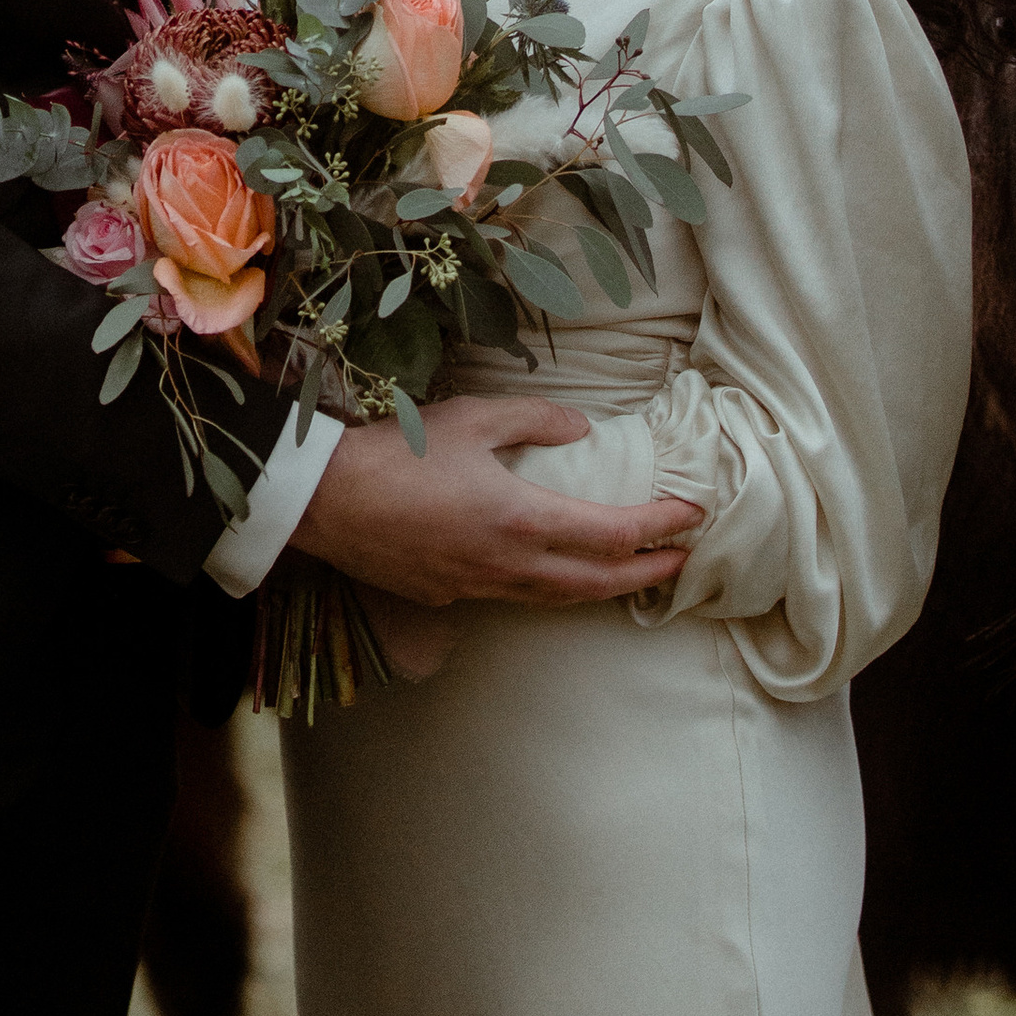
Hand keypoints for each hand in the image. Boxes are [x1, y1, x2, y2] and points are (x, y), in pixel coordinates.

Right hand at [292, 395, 703, 608]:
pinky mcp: (449, 594)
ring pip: (558, 598)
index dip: (660, 527)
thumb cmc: (397, 452)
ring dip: (601, 588)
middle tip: (683, 563)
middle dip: (648, 575)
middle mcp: (508, 565)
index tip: (691, 516)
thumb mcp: (472, 417)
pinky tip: (551, 572)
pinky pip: (515, 598)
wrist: (324, 501)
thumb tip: (582, 427)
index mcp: (521, 519)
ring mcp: (478, 586)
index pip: (613, 534)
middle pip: (598, 583)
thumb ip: (536, 419)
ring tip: (630, 574)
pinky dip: (550, 589)